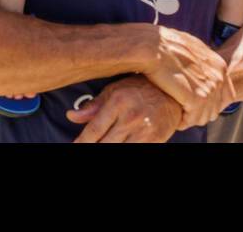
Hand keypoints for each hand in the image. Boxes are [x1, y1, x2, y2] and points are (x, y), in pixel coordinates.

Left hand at [68, 75, 182, 142]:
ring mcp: (145, 131)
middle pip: (105, 144)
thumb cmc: (138, 90)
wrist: (172, 94)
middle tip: (86, 146)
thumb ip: (93, 106)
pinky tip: (119, 145)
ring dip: (107, 150)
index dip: (82, 141)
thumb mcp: (114, 91)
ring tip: (102, 145)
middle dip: (93, 147)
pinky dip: (125, 151)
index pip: (94, 129)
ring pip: (119, 149)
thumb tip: (70, 116)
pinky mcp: (156, 141)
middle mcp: (131, 117)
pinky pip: (136, 151)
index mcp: (118, 102)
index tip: (75, 145)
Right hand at [140, 26, 234, 129]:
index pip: (226, 95)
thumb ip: (199, 60)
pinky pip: (192, 119)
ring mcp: (209, 89)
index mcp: (220, 66)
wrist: (153, 45)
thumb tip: (195, 66)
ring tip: (179, 116)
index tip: (194, 102)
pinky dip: (183, 122)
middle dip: (200, 112)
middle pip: (216, 108)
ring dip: (191, 118)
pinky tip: (174, 119)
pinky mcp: (196, 99)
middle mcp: (219, 78)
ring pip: (205, 116)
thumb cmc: (163, 43)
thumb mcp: (190, 47)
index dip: (211, 102)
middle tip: (185, 112)